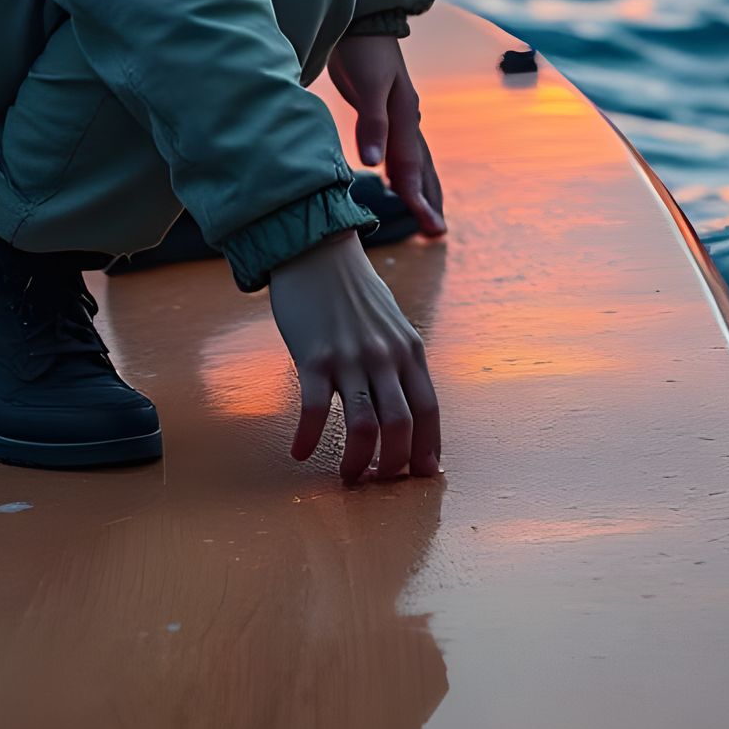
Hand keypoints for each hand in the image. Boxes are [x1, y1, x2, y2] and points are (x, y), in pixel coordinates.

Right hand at [268, 230, 441, 483]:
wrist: (314, 248)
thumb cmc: (351, 288)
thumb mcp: (390, 322)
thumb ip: (400, 359)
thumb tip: (405, 401)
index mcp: (409, 349)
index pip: (429, 410)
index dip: (427, 448)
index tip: (421, 475)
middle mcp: (385, 356)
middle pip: (401, 425)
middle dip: (393, 465)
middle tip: (378, 481)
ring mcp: (349, 357)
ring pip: (363, 426)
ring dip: (357, 462)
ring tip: (348, 477)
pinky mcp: (313, 357)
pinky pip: (313, 410)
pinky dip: (307, 438)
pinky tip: (300, 452)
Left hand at [325, 33, 446, 237]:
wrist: (361, 20)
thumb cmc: (362, 50)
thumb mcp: (368, 84)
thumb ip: (372, 123)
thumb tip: (375, 164)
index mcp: (405, 115)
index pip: (412, 166)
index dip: (418, 198)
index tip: (429, 227)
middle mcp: (408, 118)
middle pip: (422, 167)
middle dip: (430, 200)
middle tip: (437, 232)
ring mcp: (401, 114)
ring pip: (416, 159)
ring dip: (423, 187)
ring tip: (430, 212)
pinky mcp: (388, 110)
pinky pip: (404, 149)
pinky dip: (408, 169)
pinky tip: (401, 178)